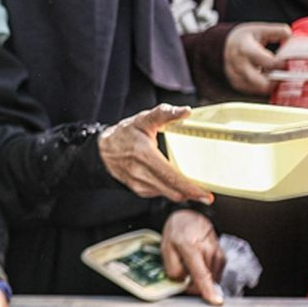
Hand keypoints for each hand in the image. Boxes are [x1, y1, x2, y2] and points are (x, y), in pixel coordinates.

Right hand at [99, 104, 213, 203]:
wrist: (102, 151)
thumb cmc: (124, 134)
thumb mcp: (143, 119)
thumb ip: (164, 113)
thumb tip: (185, 111)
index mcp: (144, 155)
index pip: (170, 176)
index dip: (190, 188)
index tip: (205, 195)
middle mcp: (140, 172)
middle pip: (172, 190)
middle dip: (191, 194)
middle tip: (206, 193)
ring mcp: (138, 183)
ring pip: (167, 194)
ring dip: (181, 192)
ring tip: (191, 185)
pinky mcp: (138, 190)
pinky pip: (160, 193)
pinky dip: (170, 189)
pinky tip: (172, 180)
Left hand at [162, 210, 226, 305]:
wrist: (190, 216)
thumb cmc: (177, 231)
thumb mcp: (166, 248)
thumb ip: (172, 268)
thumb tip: (182, 282)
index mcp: (191, 248)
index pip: (201, 274)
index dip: (208, 290)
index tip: (215, 300)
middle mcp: (208, 250)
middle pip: (206, 280)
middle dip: (194, 285)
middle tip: (183, 275)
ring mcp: (218, 253)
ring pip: (211, 278)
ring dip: (200, 279)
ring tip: (190, 264)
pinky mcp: (222, 256)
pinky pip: (215, 273)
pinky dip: (206, 274)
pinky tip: (198, 263)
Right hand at [223, 22, 289, 95]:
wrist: (224, 44)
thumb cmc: (245, 37)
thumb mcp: (260, 29)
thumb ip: (278, 32)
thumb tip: (291, 39)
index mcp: (245, 48)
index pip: (268, 62)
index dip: (282, 64)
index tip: (290, 62)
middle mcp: (238, 64)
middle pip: (261, 82)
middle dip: (277, 80)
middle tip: (286, 75)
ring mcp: (236, 76)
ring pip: (258, 89)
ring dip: (270, 84)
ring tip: (276, 75)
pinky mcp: (236, 84)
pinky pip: (254, 91)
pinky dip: (263, 87)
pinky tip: (268, 79)